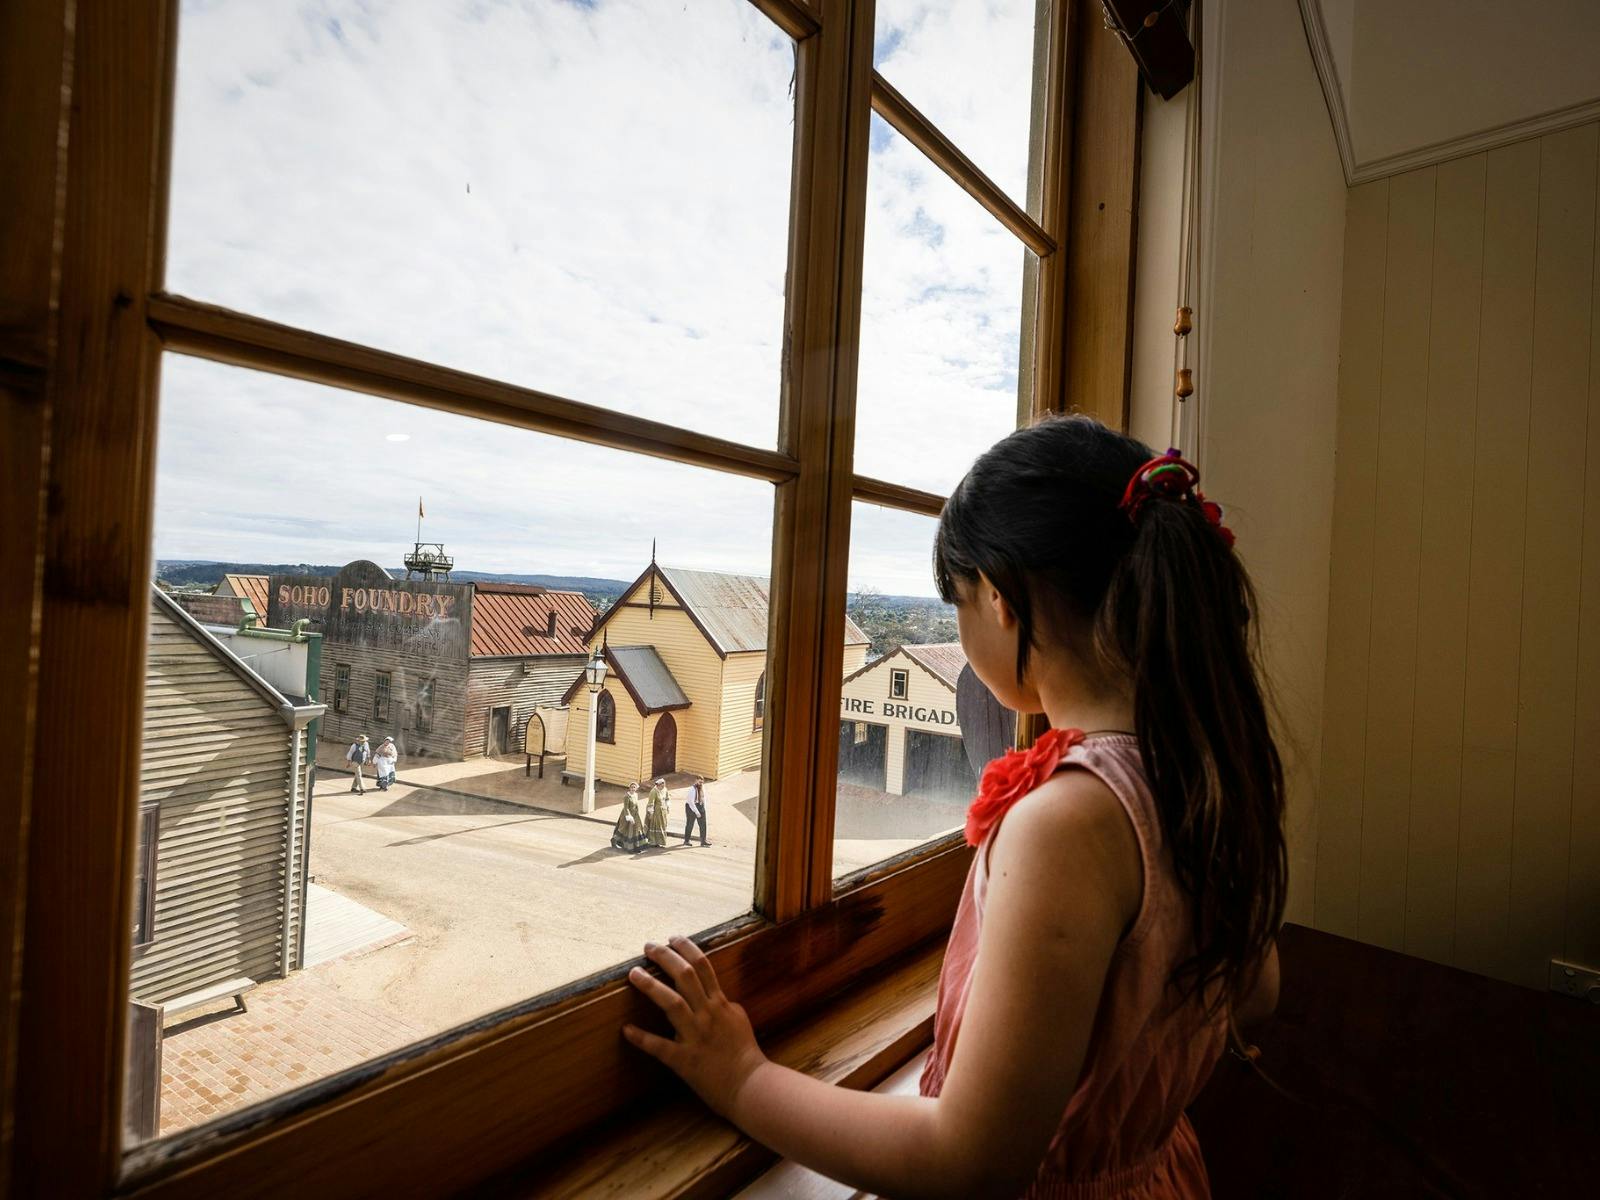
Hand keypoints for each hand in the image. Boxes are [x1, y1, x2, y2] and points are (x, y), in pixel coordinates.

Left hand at [623, 935, 766, 1117]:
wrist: (751, 1086)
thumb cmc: (746, 1054)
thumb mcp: (739, 1020)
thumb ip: (725, 1005)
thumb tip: (715, 994)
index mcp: (721, 1004)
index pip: (703, 966)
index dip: (687, 948)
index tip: (672, 938)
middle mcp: (707, 1014)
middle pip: (685, 976)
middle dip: (665, 957)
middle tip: (649, 946)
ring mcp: (695, 1036)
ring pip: (672, 1003)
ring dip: (650, 986)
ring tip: (634, 974)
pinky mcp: (684, 1060)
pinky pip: (659, 1046)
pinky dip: (642, 1038)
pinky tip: (626, 1030)